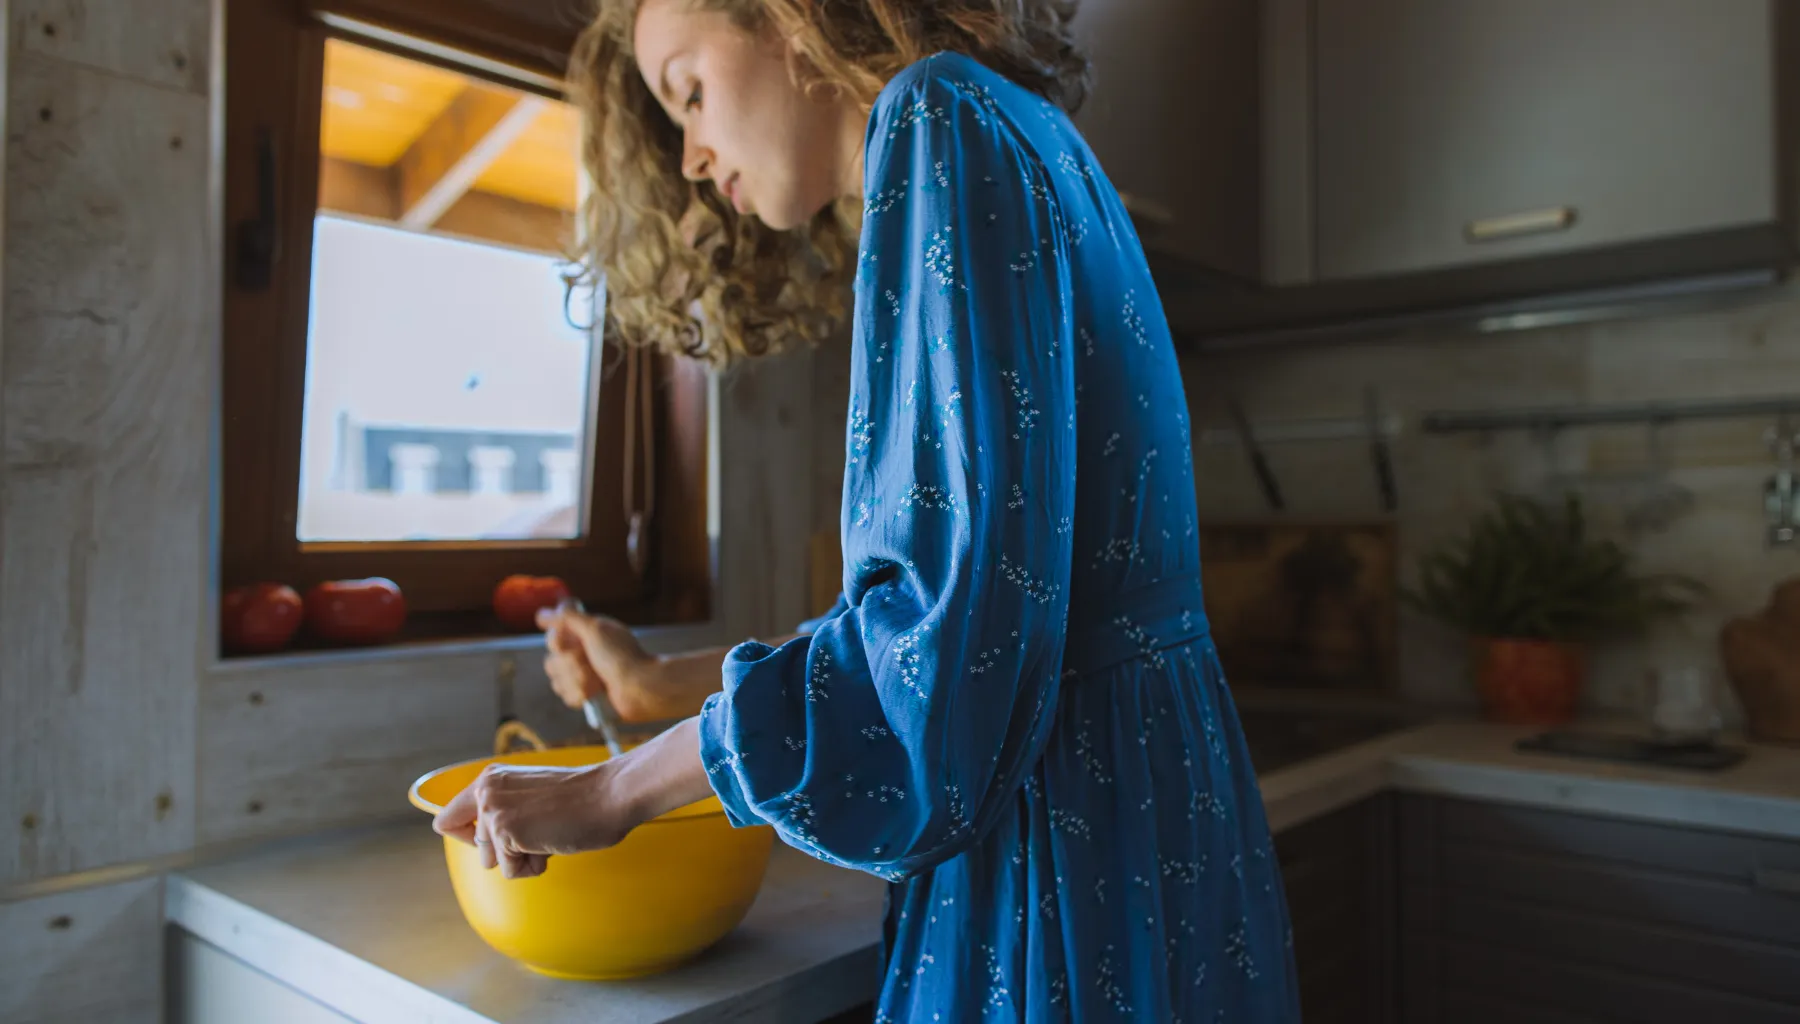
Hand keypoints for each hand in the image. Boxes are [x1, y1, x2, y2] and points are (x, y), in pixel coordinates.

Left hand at [431, 762, 638, 878]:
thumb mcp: (529, 797)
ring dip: (521, 858)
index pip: (447, 820)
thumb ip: (504, 811)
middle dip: (507, 850)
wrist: (609, 795)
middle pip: (474, 847)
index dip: (469, 838)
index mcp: (490, 778)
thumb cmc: (581, 800)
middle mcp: (485, 790)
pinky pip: (510, 872)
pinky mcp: (504, 831)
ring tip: (548, 834)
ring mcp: (493, 810)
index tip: (498, 840)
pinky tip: (551, 842)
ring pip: (491, 861)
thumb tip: (486, 847)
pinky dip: (533, 866)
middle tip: (539, 830)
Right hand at [538, 605, 663, 720]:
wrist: (639, 688)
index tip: (565, 643)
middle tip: (591, 663)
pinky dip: (580, 694)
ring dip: (577, 680)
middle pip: (551, 661)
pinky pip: (566, 695)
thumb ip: (569, 617)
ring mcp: (582, 675)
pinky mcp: (585, 695)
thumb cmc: (621, 656)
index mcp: (584, 635)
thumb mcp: (595, 629)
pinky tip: (595, 693)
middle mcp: (581, 654)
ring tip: (598, 680)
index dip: (556, 641)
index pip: (553, 637)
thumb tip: (543, 613)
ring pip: (556, 680)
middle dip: (571, 664)